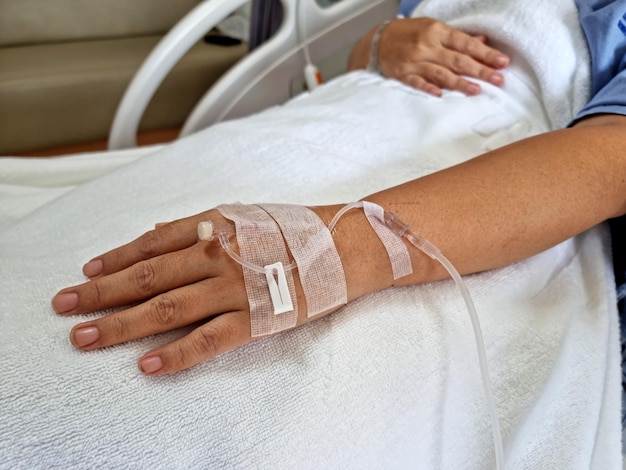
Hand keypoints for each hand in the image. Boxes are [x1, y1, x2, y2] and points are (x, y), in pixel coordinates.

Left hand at [51, 205, 391, 374]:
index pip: (152, 244)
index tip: (86, 273)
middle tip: (64, 307)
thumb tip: (156, 233)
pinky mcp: (254, 318)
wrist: (343, 245)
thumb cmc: (294, 229)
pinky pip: (207, 340)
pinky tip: (146, 365)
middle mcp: (216, 255)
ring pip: (166, 308)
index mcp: (213, 226)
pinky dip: (175, 353)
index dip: (115, 259)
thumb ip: (201, 225)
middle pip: (147, 277)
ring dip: (121, 324)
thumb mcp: (244, 215)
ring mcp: (233, 288)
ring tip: (85, 337)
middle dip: (100, 294)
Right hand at [350, 18, 509, 95]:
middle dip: (480, 70)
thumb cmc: (408, 34)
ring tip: (477, 90)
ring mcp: (414, 61)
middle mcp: (427, 46)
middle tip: (498, 79)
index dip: (485, 53)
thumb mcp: (433, 28)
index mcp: (437, 31)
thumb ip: (457, 37)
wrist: (377, 41)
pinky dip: (428, 88)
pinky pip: (417, 82)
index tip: (502, 62)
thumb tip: (482, 40)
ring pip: (440, 73)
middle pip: (457, 60)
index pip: (466, 43)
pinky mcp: (402, 74)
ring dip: (460, 82)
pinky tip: (441, 95)